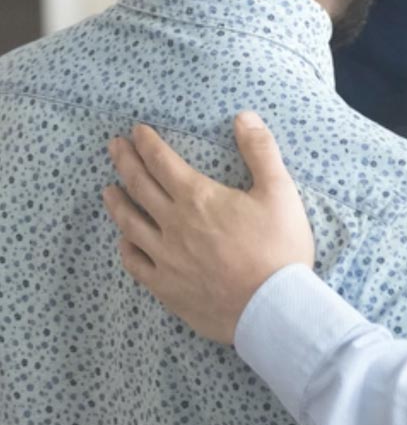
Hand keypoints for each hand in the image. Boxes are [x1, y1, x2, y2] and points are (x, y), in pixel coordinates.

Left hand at [102, 111, 314, 343]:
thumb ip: (261, 152)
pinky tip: (123, 241)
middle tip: (114, 147)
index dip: (147, 144)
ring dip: (117, 203)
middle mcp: (173, 224)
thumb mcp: (280, 192)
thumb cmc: (279, 248)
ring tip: (108, 190)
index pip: (162, 162)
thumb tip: (244, 117)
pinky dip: (126, 248)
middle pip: (139, 187)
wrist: (272, 306)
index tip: (137, 131)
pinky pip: (135, 264)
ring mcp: (165, 258)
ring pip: (130, 224)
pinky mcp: (166, 287)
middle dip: (125, 162)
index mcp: (198, 198)